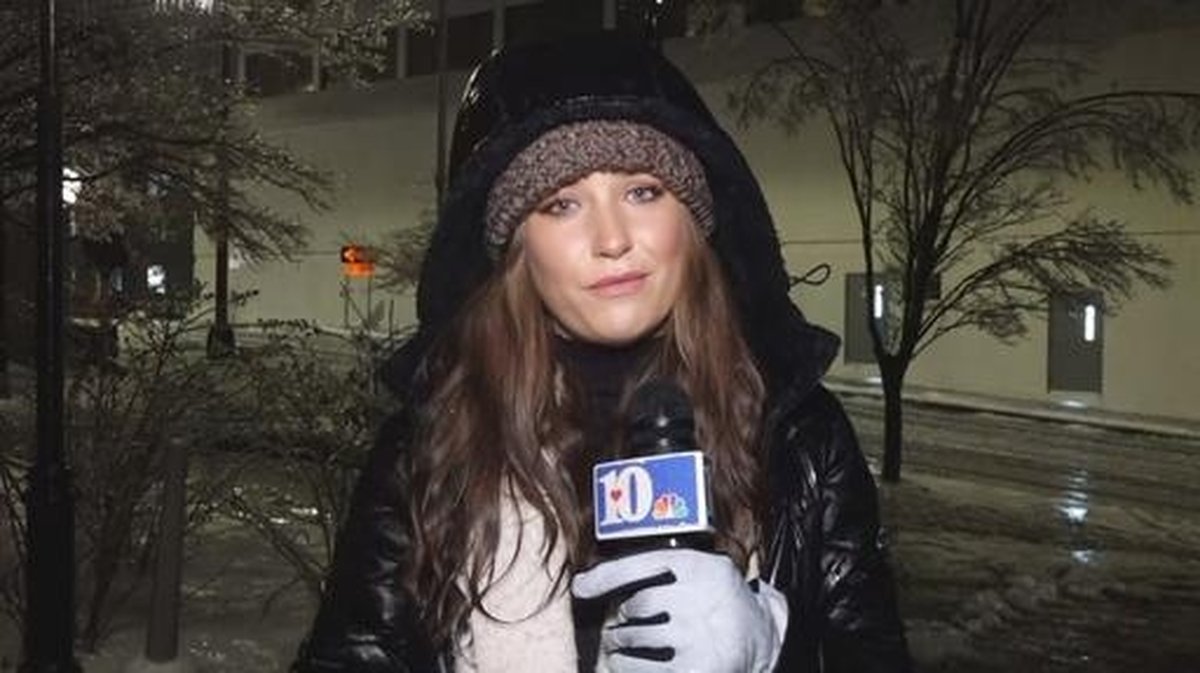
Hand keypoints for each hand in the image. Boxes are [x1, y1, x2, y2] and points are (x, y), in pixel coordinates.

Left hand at [572, 549, 787, 672]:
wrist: (759, 638)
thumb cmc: (714, 599)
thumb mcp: (698, 570)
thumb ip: (653, 568)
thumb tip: (583, 582)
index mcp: (699, 565)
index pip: (643, 563)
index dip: (607, 576)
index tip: (580, 587)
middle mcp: (700, 597)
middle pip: (637, 604)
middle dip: (622, 616)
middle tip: (620, 623)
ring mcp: (698, 635)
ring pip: (636, 636)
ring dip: (619, 642)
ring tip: (620, 643)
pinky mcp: (697, 669)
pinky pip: (644, 669)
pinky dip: (627, 667)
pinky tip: (625, 663)